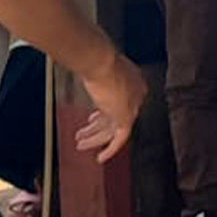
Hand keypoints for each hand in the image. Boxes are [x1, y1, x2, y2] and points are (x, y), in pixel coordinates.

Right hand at [76, 50, 146, 164]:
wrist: (100, 60)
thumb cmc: (95, 58)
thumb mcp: (96, 66)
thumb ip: (93, 73)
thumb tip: (80, 69)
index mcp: (132, 80)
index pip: (118, 101)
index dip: (104, 112)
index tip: (92, 119)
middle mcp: (136, 94)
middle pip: (114, 115)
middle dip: (97, 126)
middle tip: (84, 133)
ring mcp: (132, 106)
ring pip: (112, 128)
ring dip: (94, 138)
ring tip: (80, 144)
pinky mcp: (126, 118)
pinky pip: (119, 139)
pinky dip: (110, 149)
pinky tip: (100, 157)